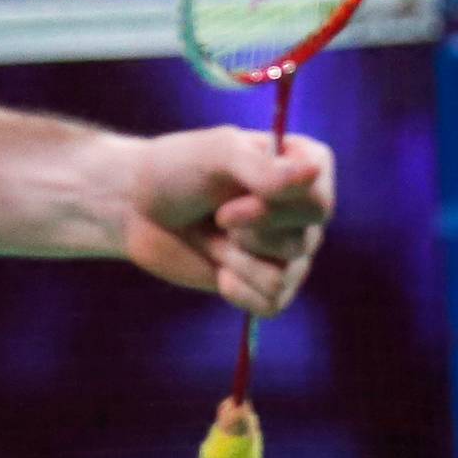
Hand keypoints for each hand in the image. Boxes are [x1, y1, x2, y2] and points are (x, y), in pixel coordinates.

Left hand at [120, 127, 335, 316]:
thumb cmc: (178, 168)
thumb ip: (265, 169)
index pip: (320, 202)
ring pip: (285, 275)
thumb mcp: (219, 155)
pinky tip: (220, 273)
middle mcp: (305, 210)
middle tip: (219, 217)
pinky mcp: (269, 283)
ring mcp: (290, 248)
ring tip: (216, 239)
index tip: (228, 206)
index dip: (275, 211)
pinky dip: (240, 292)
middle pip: (304, 241)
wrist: (137, 207)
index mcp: (308, 167)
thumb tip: (314, 174)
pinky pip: (273, 303)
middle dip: (251, 235)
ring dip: (237, 261)